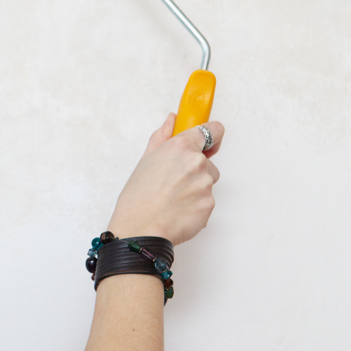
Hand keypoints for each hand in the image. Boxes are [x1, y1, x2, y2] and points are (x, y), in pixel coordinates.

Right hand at [107, 114, 222, 245]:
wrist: (140, 230)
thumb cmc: (138, 198)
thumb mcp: (146, 160)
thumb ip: (162, 136)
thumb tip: (172, 120)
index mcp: (181, 147)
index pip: (212, 130)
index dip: (212, 136)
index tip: (209, 142)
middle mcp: (197, 163)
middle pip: (208, 163)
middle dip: (195, 171)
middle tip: (173, 183)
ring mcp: (206, 185)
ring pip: (207, 183)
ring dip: (196, 189)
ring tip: (173, 199)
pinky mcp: (209, 205)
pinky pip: (206, 202)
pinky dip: (196, 206)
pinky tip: (178, 211)